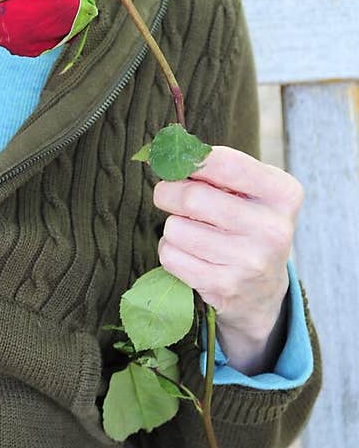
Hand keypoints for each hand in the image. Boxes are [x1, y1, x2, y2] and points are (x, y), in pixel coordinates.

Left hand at [152, 145, 302, 373]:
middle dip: (168, 192)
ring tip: (189, 230)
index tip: (178, 163)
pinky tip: (189, 253)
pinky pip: (171, 256)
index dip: (190, 159)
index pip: (225, 163)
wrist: (263, 290)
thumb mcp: (252, 193)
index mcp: (283, 194)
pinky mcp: (225, 286)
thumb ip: (219, 170)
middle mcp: (273, 228)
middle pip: (193, 197)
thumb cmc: (249, 226)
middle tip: (165, 193)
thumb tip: (168, 157)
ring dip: (172, 226)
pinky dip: (170, 250)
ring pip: (176, 228)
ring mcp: (250, 260)